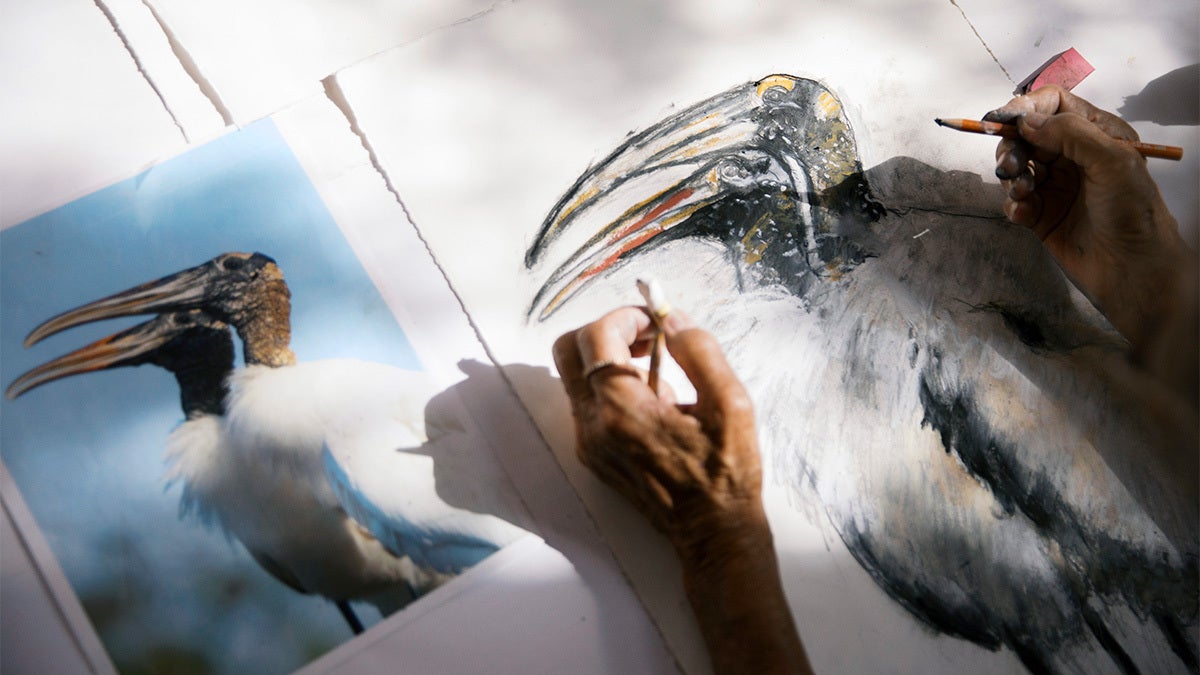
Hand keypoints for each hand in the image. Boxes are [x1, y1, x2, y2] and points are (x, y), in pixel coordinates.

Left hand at [551, 306, 764, 553]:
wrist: (711, 532)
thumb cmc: (726, 472)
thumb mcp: (730, 403)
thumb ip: (699, 350)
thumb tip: (671, 319)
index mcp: (622, 410)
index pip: (595, 337)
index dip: (626, 317)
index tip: (657, 322)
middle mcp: (593, 426)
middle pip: (568, 351)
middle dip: (607, 331)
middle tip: (649, 339)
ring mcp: (587, 442)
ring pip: (575, 376)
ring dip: (611, 359)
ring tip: (661, 377)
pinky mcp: (592, 453)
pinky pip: (588, 402)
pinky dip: (611, 386)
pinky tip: (654, 403)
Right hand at [984, 86, 1193, 362]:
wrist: (1132, 268)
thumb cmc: (1132, 211)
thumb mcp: (1111, 160)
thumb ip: (1069, 133)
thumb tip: (1025, 121)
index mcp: (1096, 134)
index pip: (1053, 105)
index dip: (1026, 109)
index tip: (1001, 121)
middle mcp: (1073, 156)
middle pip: (1027, 135)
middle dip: (1012, 147)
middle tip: (1010, 167)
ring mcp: (1056, 185)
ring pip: (1017, 166)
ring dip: (1011, 177)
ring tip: (1022, 193)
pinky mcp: (1041, 214)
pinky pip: (1015, 200)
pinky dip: (1013, 204)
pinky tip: (1022, 214)